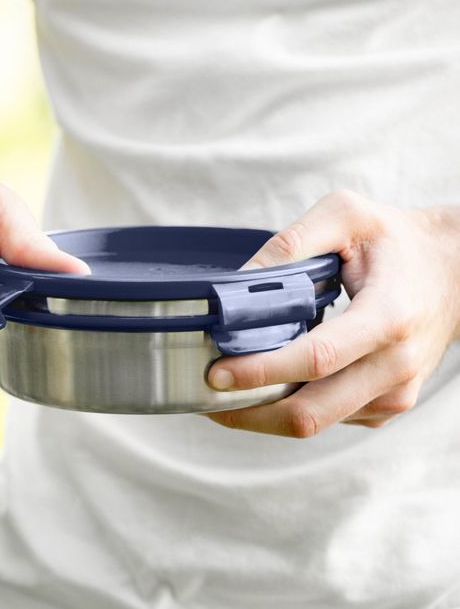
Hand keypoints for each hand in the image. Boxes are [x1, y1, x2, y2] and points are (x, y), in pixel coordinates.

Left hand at [205, 190, 459, 436]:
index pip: (315, 358)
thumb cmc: (397, 242)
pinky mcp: (386, 406)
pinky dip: (290, 408)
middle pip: (309, 413)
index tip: (216, 373)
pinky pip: (329, 419)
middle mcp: (395, 366)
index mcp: (388, 317)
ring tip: (226, 392)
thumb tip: (237, 283)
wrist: (455, 274)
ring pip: (315, 424)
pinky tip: (269, 385)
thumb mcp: (347, 216)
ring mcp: (394, 393)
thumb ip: (290, 243)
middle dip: (248, 411)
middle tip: (205, 395)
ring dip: (263, 415)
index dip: (260, 371)